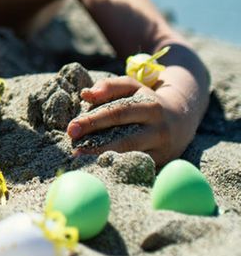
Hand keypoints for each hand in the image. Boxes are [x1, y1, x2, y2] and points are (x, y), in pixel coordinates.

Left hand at [67, 76, 193, 165]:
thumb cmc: (147, 100)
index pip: (117, 113)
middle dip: (96, 144)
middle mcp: (159, 129)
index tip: (71, 128)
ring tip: (82, 160)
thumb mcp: (132, 86)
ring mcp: (163, 149)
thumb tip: (86, 95)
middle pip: (124, 138)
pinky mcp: (163, 163)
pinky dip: (118, 167)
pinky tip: (100, 168)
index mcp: (150, 106)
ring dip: (106, 159)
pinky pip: (138, 166)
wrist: (183, 117)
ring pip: (132, 156)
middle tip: (73, 148)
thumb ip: (108, 86)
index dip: (93, 120)